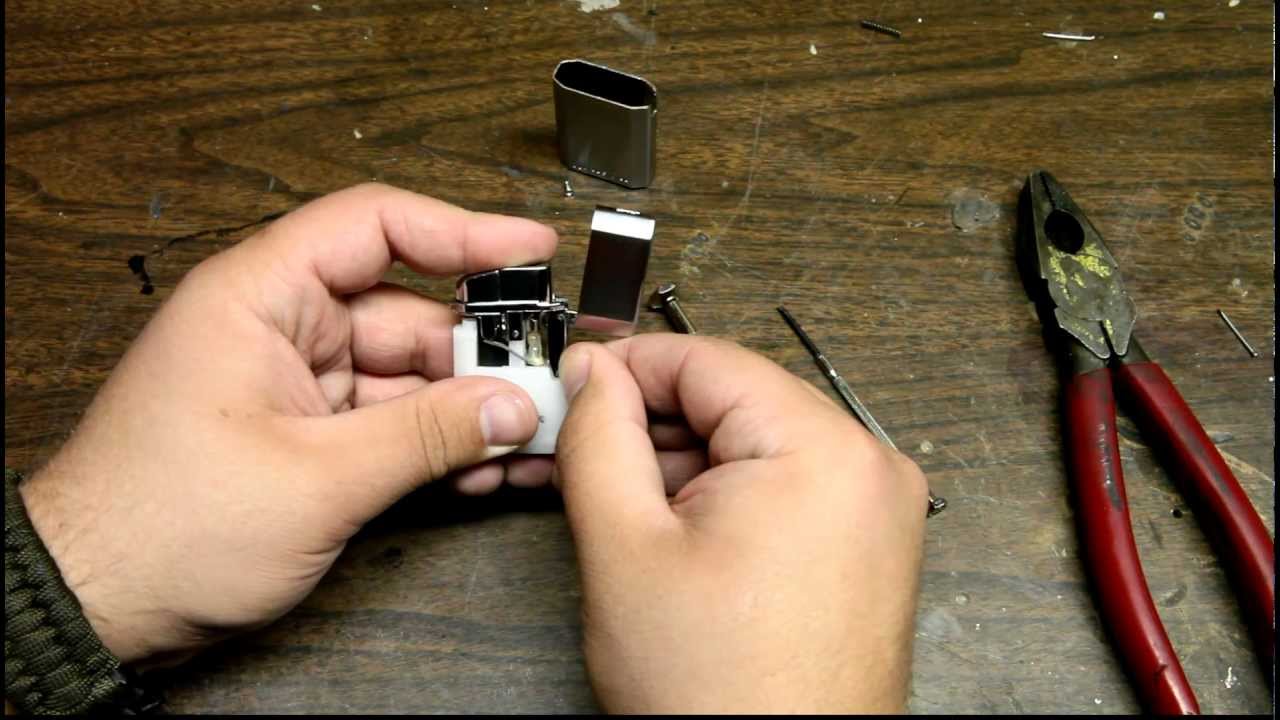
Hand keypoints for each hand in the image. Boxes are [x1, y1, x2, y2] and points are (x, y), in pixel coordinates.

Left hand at [18, 184, 558, 667]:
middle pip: (407, 311)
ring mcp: (296, 385)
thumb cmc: (159, 528)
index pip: (374, 226)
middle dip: (483, 350)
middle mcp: (280, 329)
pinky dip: (438, 442)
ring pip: (408, 374)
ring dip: (471, 407)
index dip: (461, 230)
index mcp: (259, 297)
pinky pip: (392, 421)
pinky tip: (488, 467)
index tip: (531, 250)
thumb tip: (513, 405)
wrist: (97, 608)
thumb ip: (427, 435)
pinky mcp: (308, 436)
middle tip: (551, 381)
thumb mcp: (316, 478)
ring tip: (534, 438)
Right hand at [553, 335, 928, 712]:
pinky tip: (666, 529)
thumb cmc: (723, 697)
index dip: (626, 366)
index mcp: (822, 451)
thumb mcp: (626, 549)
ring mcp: (873, 508)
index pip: (707, 360)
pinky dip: (720, 496)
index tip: (573, 381)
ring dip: (678, 464)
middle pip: (732, 401)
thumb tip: (592, 374)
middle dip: (647, 424)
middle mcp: (867, 468)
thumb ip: (598, 439)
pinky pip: (781, 486)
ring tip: (614, 505)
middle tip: (575, 449)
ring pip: (751, 445)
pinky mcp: (864, 543)